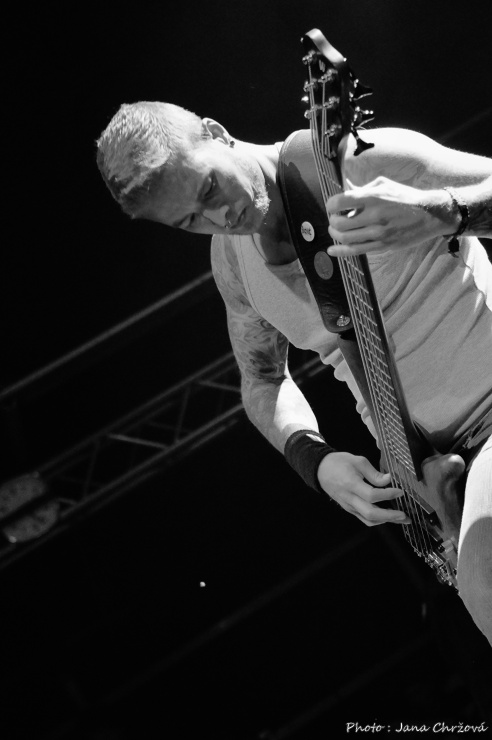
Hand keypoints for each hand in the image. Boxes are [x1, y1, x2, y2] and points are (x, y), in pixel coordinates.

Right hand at [317, 451, 410, 526]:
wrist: (321, 470)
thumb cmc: (339, 463)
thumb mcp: (358, 461)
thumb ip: (374, 473)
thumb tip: (389, 480)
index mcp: (351, 484)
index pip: (372, 495)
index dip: (388, 495)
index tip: (400, 491)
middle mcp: (349, 498)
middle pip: (371, 513)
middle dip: (390, 516)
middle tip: (404, 515)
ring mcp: (348, 505)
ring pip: (368, 519)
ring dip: (386, 521)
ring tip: (401, 519)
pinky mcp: (349, 509)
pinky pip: (364, 518)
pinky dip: (377, 520)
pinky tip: (387, 517)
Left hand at [326, 176, 455, 255]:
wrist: (430, 214)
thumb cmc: (405, 197)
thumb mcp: (384, 185)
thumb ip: (362, 189)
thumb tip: (344, 189)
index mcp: (373, 197)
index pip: (340, 202)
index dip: (331, 205)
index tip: (332, 207)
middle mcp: (375, 215)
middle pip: (339, 223)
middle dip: (332, 222)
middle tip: (334, 219)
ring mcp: (379, 232)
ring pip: (346, 238)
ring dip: (335, 235)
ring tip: (335, 231)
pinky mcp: (383, 245)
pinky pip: (356, 250)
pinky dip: (340, 251)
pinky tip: (332, 250)